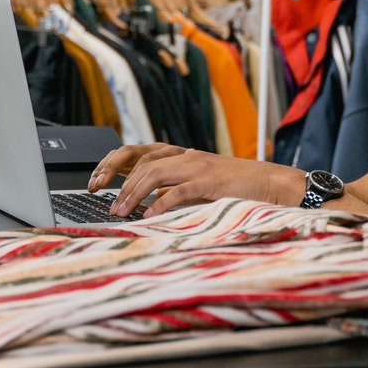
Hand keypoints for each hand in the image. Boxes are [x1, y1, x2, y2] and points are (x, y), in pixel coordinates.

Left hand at [90, 143, 304, 216]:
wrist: (272, 184)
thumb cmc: (236, 187)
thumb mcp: (199, 184)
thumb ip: (173, 187)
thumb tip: (143, 201)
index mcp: (181, 155)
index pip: (137, 152)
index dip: (113, 163)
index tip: (95, 180)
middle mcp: (186, 156)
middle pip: (140, 160)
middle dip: (116, 177)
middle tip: (102, 197)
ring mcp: (198, 167)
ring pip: (154, 173)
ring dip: (133, 193)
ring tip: (120, 211)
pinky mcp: (211, 182)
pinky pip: (179, 190)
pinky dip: (160, 203)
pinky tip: (149, 215)